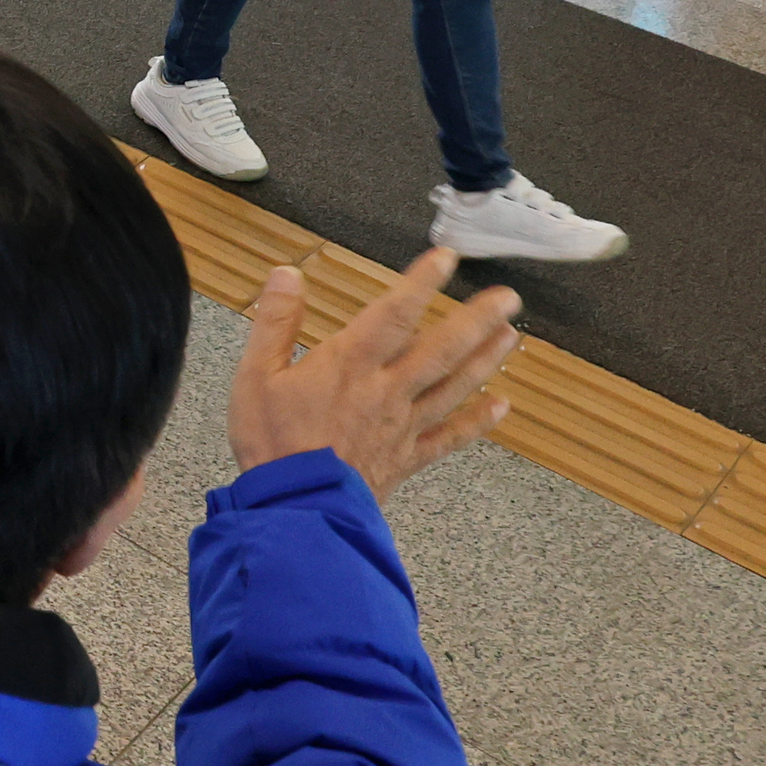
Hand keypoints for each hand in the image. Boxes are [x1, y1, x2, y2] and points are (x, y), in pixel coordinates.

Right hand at [228, 249, 522, 495]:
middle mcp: (387, 390)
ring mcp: (403, 425)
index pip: (394, 313)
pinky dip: (478, 422)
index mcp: (350, 365)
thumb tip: (287, 274)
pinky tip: (500, 407)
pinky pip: (450, 437)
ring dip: (486, 359)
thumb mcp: (255, 374)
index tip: (446, 258)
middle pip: (442, 348)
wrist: (296, 507)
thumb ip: (275, 322)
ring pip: (455, 386)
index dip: (422, 283)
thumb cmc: (273, 443)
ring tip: (511, 335)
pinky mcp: (407, 457)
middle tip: (508, 297)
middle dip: (477, 319)